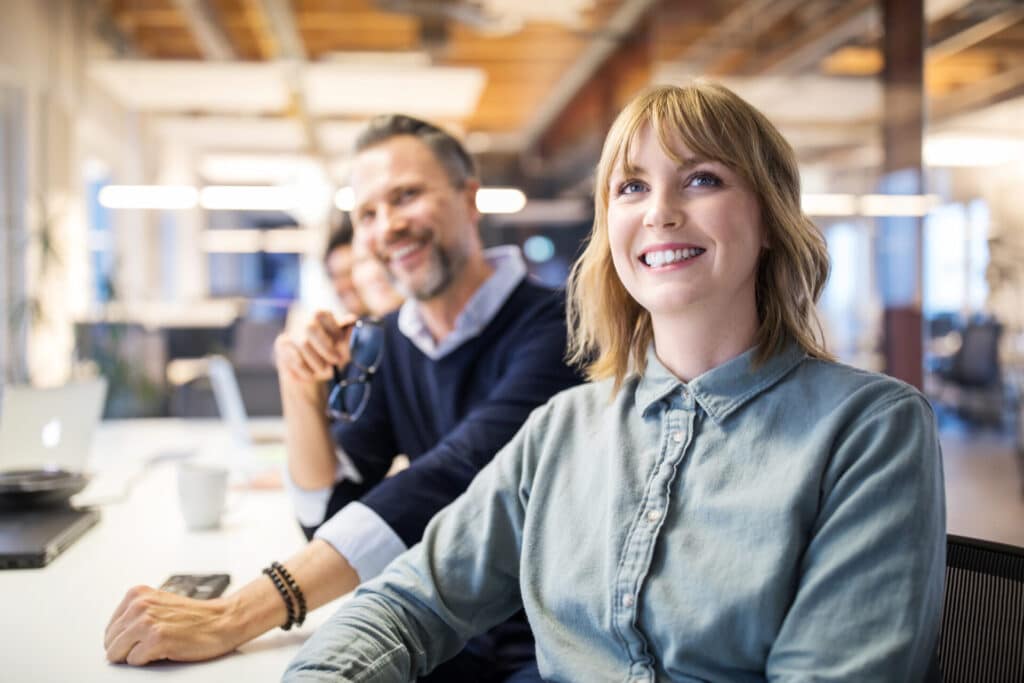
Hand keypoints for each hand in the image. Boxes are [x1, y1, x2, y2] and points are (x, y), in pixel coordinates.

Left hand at [104, 585, 240, 664]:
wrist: (222, 620)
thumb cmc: (195, 617)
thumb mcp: (158, 604)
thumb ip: (135, 614)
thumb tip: (113, 637)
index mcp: (137, 594)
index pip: (110, 628)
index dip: (124, 639)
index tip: (140, 638)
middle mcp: (140, 605)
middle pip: (110, 642)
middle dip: (127, 648)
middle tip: (150, 644)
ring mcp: (147, 622)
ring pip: (116, 653)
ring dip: (136, 654)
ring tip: (157, 645)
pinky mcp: (156, 639)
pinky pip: (134, 661)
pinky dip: (148, 660)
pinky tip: (164, 649)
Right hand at [275, 312, 356, 384]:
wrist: (311, 377)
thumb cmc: (330, 360)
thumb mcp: (343, 351)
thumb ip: (347, 338)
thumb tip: (352, 320)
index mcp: (321, 317)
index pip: (322, 314)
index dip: (333, 329)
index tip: (341, 344)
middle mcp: (304, 322)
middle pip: (310, 327)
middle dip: (325, 347)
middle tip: (336, 361)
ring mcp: (291, 333)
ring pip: (303, 345)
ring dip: (317, 362)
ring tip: (325, 372)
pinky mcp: (281, 345)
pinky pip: (294, 358)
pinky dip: (306, 370)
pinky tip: (311, 375)